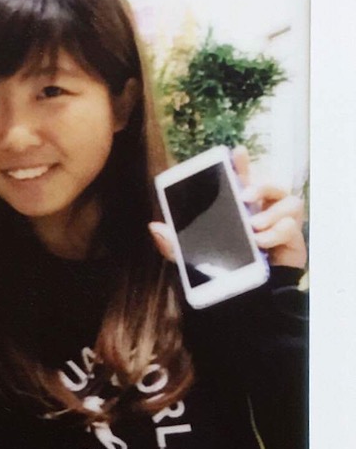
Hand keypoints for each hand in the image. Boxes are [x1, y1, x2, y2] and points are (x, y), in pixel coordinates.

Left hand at [149, 147, 306, 270]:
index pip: (243, 178)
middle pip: (271, 183)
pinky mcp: (292, 237)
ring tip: (253, 227)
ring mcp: (281, 221)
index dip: (242, 164)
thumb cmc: (226, 269)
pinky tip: (262, 242)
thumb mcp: (195, 257)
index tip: (237, 152)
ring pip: (288, 201)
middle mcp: (263, 209)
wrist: (249, 296)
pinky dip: (276, 232)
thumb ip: (175, 245)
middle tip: (244, 196)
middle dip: (260, 184)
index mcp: (241, 207)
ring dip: (269, 213)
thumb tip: (154, 227)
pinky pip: (291, 226)